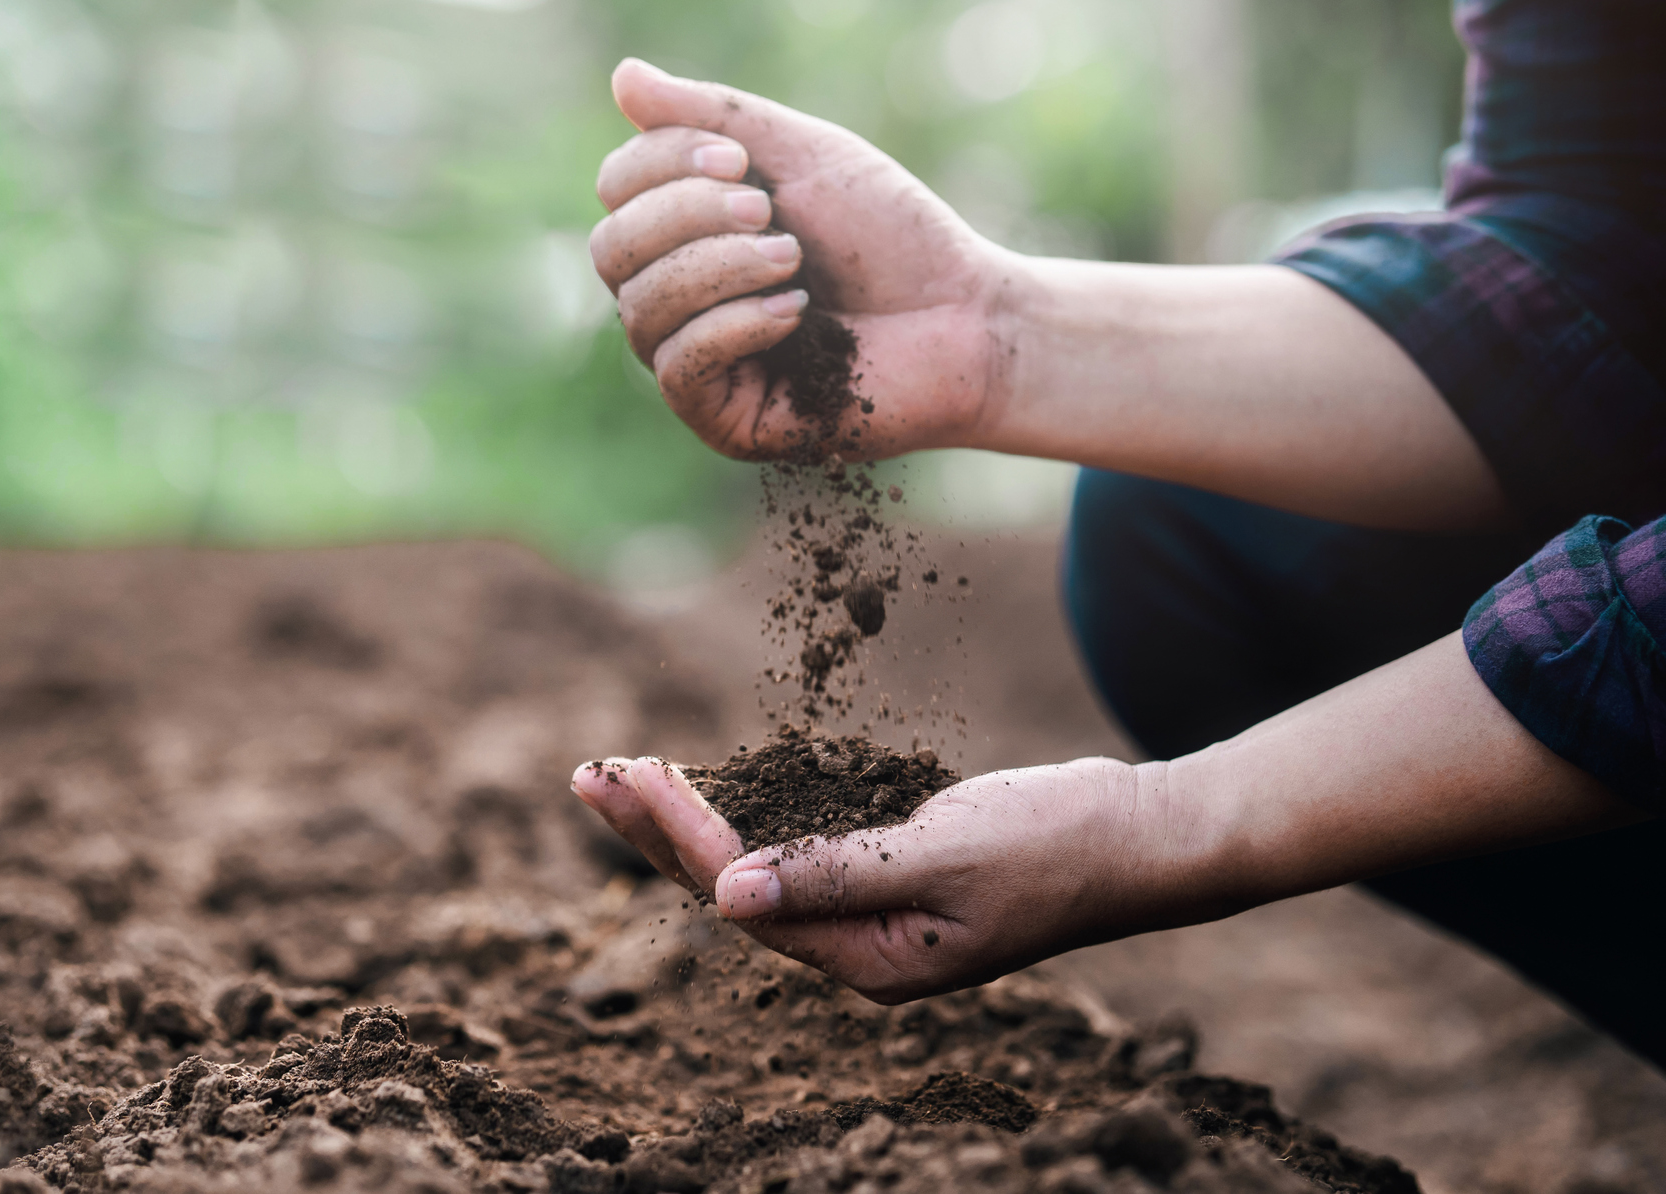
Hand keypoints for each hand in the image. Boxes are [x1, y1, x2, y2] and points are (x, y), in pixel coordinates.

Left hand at [569, 754, 1214, 1004]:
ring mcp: (874, 915)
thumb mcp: (945, 857)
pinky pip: (795, 850)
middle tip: (588, 772)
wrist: (1144, 836)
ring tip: (621, 777)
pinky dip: (747, 815)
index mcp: (871, 961)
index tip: (627, 776)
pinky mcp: (889, 875)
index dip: (679, 836)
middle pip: (730, 892)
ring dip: (689, 823)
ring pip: (754, 870)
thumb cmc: (1059, 843)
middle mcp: (860, 949)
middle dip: (656, 832)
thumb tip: (728, 896)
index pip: (744, 898)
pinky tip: (709, 789)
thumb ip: (837, 874)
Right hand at [589, 58, 1012, 460]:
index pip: (617, 191)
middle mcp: (676, 297)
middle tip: (767, 211)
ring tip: (793, 260)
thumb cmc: (892, 236)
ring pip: (640, 307)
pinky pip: (679, 367)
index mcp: (687, 232)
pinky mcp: (722, 418)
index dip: (660, 164)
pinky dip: (733, 325)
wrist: (967, 317)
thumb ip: (714, 116)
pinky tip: (795, 311)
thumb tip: (621, 77)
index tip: (739, 160)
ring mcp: (694, 362)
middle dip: (685, 217)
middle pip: (611, 249)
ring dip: (719, 268)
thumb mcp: (803, 155)